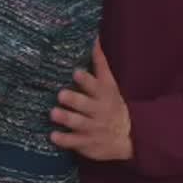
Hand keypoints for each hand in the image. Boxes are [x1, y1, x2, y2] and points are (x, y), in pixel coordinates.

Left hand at [50, 40, 133, 160]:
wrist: (129, 137)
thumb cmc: (111, 104)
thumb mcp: (110, 85)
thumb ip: (100, 63)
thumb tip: (95, 39)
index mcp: (103, 95)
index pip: (95, 86)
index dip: (86, 80)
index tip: (75, 73)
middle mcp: (98, 111)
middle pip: (86, 105)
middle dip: (74, 100)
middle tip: (60, 95)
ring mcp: (93, 128)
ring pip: (79, 123)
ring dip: (66, 118)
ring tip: (53, 113)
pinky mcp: (87, 143)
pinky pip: (75, 142)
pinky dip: (64, 140)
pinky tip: (53, 136)